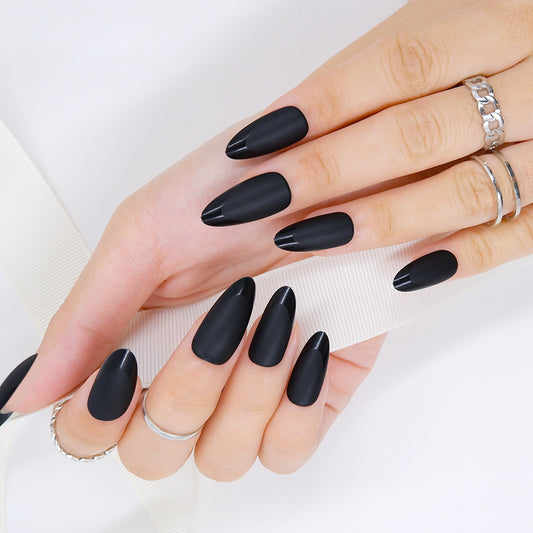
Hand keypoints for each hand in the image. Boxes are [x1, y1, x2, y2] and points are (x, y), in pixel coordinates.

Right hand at [1, 0, 446, 416]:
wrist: (318, 178)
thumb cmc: (231, 195)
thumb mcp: (145, 237)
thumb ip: (86, 318)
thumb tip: (27, 395)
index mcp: (136, 347)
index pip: (90, 430)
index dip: (96, 417)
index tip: (124, 363)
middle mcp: (187, 381)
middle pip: (156, 454)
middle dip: (185, 390)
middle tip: (220, 318)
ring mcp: (249, 397)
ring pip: (223, 458)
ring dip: (246, 391)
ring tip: (275, 315)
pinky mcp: (309, 397)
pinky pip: (291, 449)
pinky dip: (296, 406)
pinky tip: (306, 343)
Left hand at [202, 0, 532, 290]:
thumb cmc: (478, 55)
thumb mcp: (426, 36)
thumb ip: (362, 82)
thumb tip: (276, 130)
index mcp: (488, 26)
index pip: (395, 67)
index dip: (320, 107)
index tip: (254, 144)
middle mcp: (532, 82)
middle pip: (418, 134)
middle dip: (329, 171)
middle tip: (262, 198)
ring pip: (465, 191)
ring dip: (379, 220)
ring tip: (308, 237)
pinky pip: (518, 238)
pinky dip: (460, 258)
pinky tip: (401, 274)